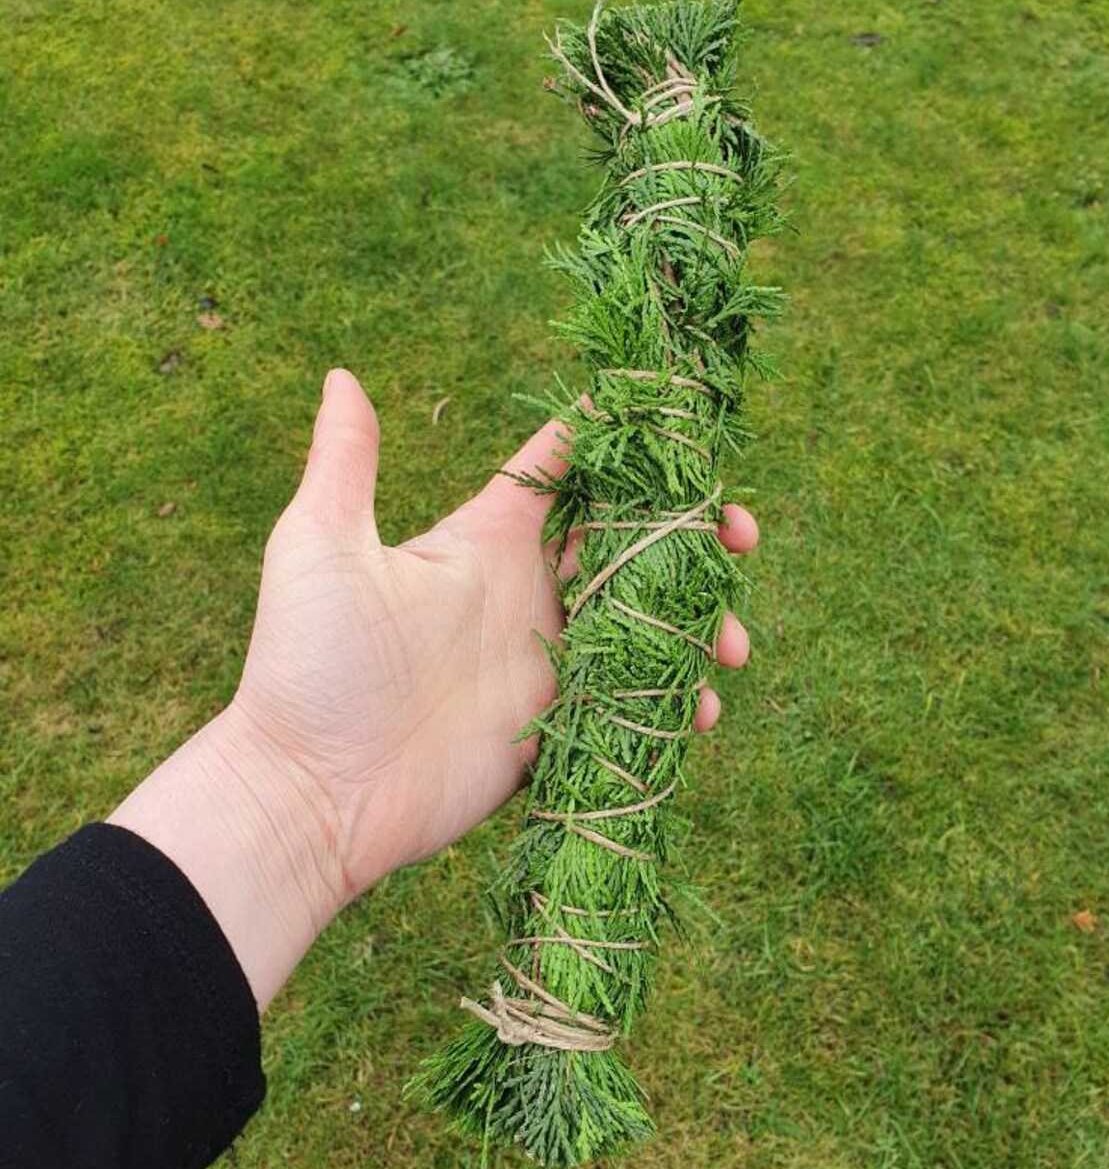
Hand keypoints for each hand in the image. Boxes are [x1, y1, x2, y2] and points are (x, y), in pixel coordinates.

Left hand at [110, 370, 758, 1009]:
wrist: (309, 792)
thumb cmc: (308, 665)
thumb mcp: (320, 549)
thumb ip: (346, 465)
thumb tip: (341, 376)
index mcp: (482, 542)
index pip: (561, 472)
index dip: (617, 437)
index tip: (677, 410)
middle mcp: (523, 595)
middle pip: (628, 544)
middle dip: (691, 531)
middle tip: (740, 533)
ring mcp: (544, 664)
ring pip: (645, 624)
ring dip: (698, 621)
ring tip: (732, 642)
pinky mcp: (555, 729)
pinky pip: (630, 704)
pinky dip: (672, 702)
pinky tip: (697, 709)